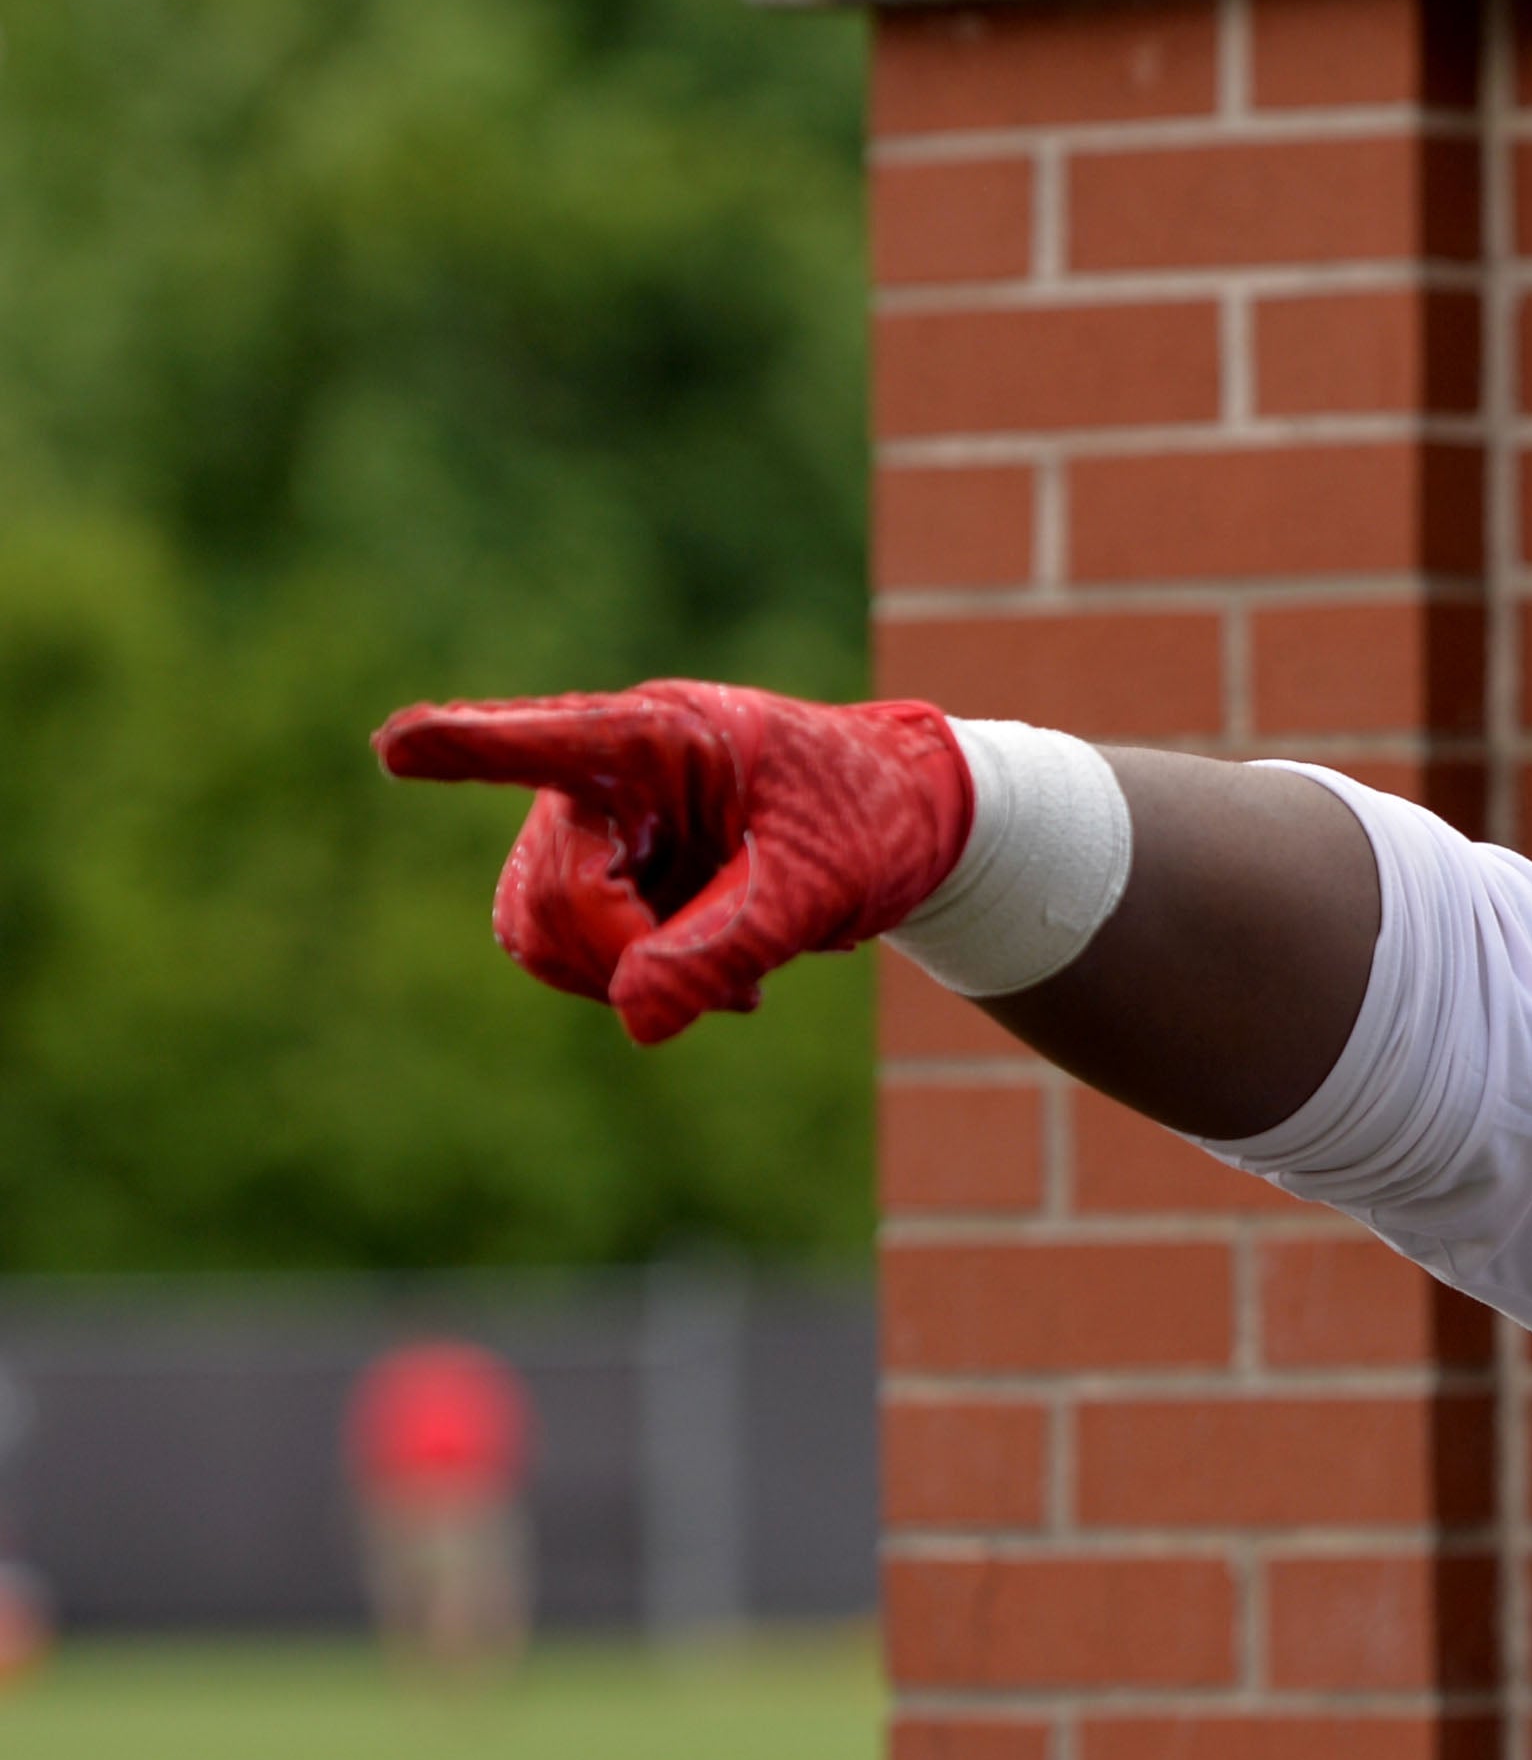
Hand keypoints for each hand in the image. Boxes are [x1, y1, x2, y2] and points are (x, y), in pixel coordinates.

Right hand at [375, 680, 970, 1043]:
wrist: (904, 823)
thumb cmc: (868, 821)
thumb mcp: (821, 885)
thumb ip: (732, 942)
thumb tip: (634, 1021)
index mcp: (656, 738)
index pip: (549, 740)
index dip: (469, 748)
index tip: (398, 746)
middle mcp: (603, 776)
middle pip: (544, 894)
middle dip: (621, 962)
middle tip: (740, 994)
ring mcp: (595, 827)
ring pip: (542, 933)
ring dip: (626, 980)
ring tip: (740, 990)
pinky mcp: (605, 872)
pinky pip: (578, 951)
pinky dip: (639, 984)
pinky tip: (727, 984)